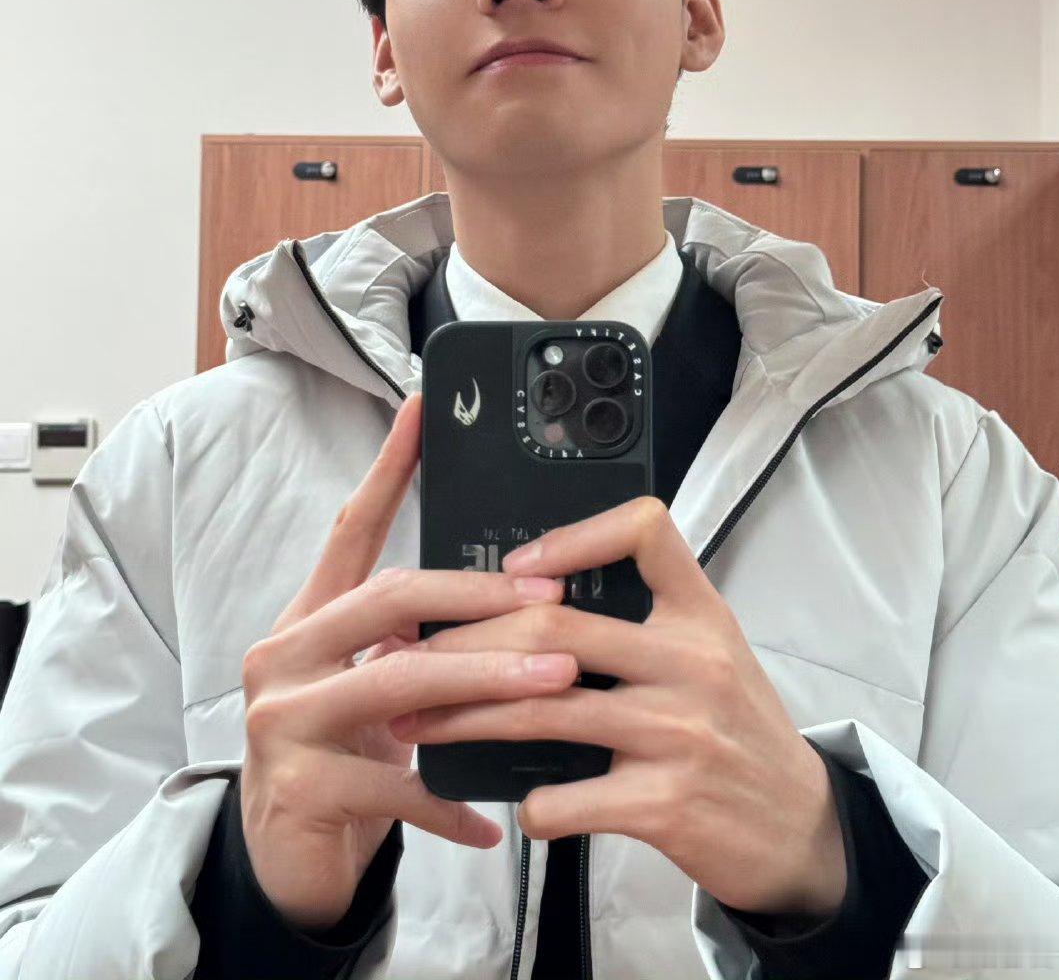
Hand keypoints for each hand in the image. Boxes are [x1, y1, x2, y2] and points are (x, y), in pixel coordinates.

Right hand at [239, 392, 578, 930]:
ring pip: (399, 682)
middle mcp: (285, 654)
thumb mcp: (372, 689)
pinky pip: (398, 786)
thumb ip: (412, 639)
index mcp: (310, 620)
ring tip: (557, 684)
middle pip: (389, 599)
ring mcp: (284, 720)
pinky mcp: (297, 788)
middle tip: (553, 603)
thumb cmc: (344, 759)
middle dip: (479, 596)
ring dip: (488, 682)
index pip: (351, 529)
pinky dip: (452, 800)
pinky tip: (493, 821)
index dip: (389, 467)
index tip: (425, 410)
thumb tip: (505, 597)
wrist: (285, 865)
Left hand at [388, 494, 846, 918]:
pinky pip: (566, 797)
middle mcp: (692, 661)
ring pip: (542, 709)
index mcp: (701, 613)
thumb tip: (528, 604)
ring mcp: (679, 732)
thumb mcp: (711, 655)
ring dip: (464, 717)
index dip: (573, 536)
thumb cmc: (737, 732)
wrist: (803, 829)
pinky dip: (528, 804)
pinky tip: (518, 804)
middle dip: (466, 642)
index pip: (645, 531)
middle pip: (556, 624)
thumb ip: (642, 624)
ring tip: (418, 722)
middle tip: (412, 655)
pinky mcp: (666, 805)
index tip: (515, 566)